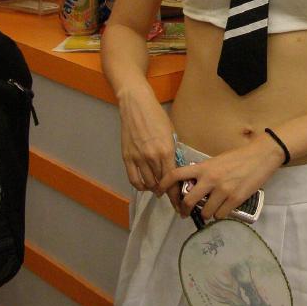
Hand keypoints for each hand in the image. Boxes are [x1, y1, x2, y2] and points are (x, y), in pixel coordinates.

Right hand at [117, 81, 176, 195]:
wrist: (136, 105)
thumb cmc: (157, 116)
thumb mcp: (171, 133)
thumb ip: (172, 152)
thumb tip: (175, 168)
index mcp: (167, 150)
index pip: (173, 178)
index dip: (176, 193)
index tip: (179, 200)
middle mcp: (152, 157)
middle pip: (161, 183)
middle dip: (166, 192)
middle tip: (170, 195)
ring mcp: (138, 158)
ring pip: (148, 183)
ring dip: (154, 188)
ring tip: (158, 188)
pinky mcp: (127, 157)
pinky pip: (133, 179)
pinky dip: (140, 186)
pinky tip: (145, 185)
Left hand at [173, 133, 283, 220]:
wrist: (261, 155)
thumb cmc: (239, 157)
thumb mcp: (217, 161)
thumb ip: (204, 173)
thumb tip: (194, 186)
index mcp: (203, 167)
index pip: (176, 174)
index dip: (163, 184)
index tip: (159, 192)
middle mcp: (210, 179)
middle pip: (188, 201)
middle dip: (184, 210)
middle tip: (184, 213)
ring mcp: (223, 190)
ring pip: (205, 212)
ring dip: (206, 214)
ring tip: (210, 210)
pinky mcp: (235, 199)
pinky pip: (221, 214)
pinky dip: (220, 214)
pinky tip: (224, 208)